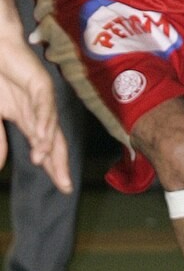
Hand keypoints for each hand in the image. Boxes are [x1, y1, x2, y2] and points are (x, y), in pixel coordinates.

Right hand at [0, 32, 71, 193]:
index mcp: (31, 120)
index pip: (48, 148)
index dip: (55, 167)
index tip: (62, 188)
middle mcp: (41, 112)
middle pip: (55, 141)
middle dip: (60, 163)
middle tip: (65, 185)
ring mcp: (43, 97)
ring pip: (49, 125)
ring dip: (46, 143)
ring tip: (44, 162)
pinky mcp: (41, 82)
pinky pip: (43, 104)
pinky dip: (43, 119)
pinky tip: (41, 134)